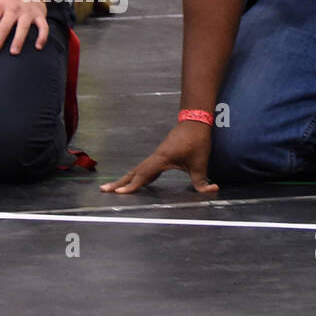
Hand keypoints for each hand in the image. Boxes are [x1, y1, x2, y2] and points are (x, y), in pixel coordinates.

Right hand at [99, 121, 217, 194]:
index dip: (131, 186)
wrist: (195, 121)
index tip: (119, 194)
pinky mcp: (160, 155)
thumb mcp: (201, 163)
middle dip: (119, 182)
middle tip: (103, 190)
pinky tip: (135, 181)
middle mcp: (155, 158)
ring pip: (138, 169)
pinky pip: (144, 168)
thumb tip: (211, 190)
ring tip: (112, 188)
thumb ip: (203, 180)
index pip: (143, 175)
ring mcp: (156, 156)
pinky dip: (136, 175)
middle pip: (134, 172)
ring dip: (125, 178)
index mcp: (161, 160)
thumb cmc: (197, 140)